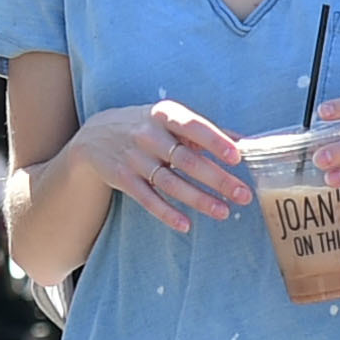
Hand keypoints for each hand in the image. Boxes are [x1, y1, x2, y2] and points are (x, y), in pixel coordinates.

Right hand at [72, 101, 249, 233]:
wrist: (95, 136)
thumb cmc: (145, 126)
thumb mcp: (169, 119)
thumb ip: (204, 130)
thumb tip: (243, 141)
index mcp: (164, 115)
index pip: (193, 127)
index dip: (215, 141)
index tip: (237, 157)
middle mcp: (148, 135)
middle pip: (186, 161)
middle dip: (217, 179)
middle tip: (242, 194)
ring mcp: (135, 158)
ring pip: (171, 183)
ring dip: (199, 199)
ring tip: (224, 211)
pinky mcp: (124, 179)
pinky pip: (148, 199)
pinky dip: (167, 212)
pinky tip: (186, 224)